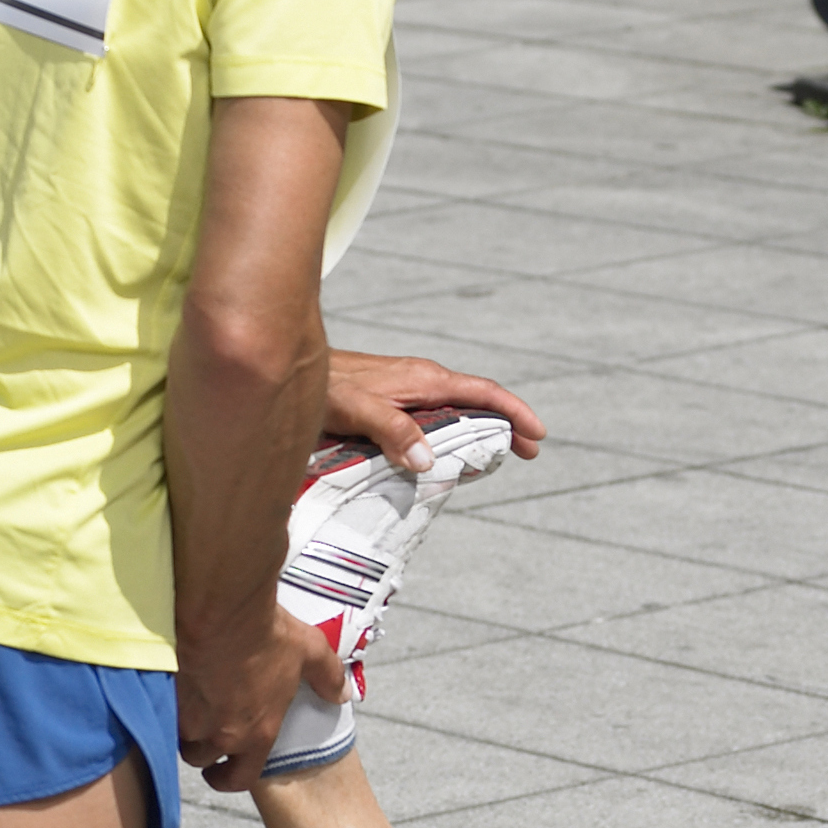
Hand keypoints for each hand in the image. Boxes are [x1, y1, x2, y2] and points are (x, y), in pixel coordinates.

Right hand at [176, 595, 333, 795]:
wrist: (223, 611)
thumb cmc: (267, 634)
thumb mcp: (310, 652)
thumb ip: (328, 677)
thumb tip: (342, 694)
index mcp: (257, 734)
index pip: (240, 778)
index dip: (228, 779)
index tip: (219, 774)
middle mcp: (221, 735)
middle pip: (201, 758)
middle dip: (202, 748)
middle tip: (203, 729)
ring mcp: (190, 719)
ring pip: (179, 738)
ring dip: (182, 730)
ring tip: (186, 709)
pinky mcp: (167, 698)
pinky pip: (161, 713)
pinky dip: (165, 706)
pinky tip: (170, 688)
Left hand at [322, 349, 543, 470]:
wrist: (290, 365)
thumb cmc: (323, 387)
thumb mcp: (358, 410)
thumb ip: (393, 432)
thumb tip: (429, 462)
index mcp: (425, 380)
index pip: (484, 392)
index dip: (514, 412)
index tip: (537, 434)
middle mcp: (422, 381)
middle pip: (476, 401)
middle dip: (505, 424)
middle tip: (527, 453)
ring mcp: (408, 389)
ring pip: (456, 409)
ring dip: (479, 430)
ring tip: (494, 457)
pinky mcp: (394, 398)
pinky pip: (435, 415)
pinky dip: (453, 432)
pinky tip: (448, 452)